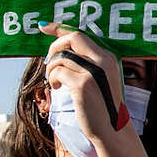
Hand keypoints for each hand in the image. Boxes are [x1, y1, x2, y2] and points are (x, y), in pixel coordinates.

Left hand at [40, 22, 124, 142]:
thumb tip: (61, 50)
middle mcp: (104, 61)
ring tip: (54, 81)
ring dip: (52, 68)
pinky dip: (52, 79)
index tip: (44, 27)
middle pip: (73, 38)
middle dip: (55, 46)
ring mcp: (94, 72)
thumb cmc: (102, 105)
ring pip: (62, 57)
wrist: (112, 129)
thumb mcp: (101, 79)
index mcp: (109, 57)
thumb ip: (88, 62)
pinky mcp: (83, 85)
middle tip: (49, 62)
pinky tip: (56, 88)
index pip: (82, 34)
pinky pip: (58, 72)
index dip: (60, 28)